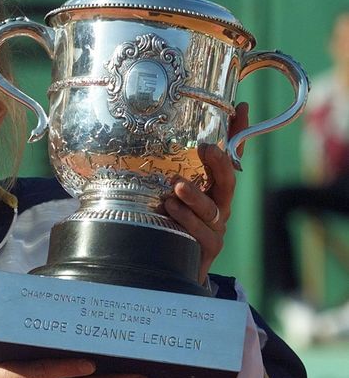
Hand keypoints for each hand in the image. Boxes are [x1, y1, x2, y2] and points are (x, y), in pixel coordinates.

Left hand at [163, 102, 249, 282]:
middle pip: (229, 181)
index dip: (238, 134)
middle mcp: (219, 205)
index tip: (240, 109)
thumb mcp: (164, 194)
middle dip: (219, 163)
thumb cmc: (167, 224)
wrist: (169, 268)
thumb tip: (137, 137)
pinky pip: (201, 233)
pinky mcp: (207, 248)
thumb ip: (160, 172)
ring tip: (177, 186)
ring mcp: (215, 227)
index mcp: (213, 188)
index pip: (231, 158)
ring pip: (212, 209)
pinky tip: (170, 209)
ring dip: (195, 196)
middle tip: (205, 148)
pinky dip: (186, 220)